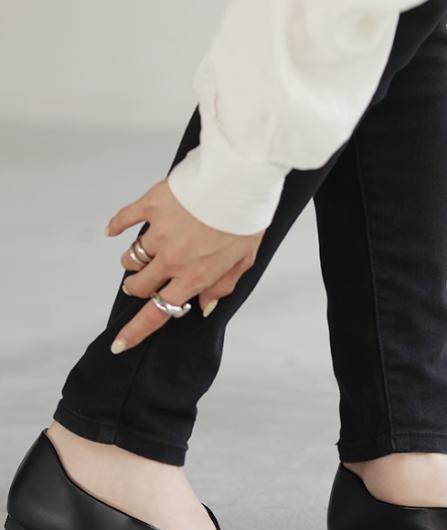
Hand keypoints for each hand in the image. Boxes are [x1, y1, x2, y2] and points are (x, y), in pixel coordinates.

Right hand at [106, 179, 263, 352]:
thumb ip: (222, 286)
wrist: (239, 180)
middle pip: (139, 287)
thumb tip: (204, 307)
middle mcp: (172, 260)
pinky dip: (116, 227)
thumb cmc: (246, 220)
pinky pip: (124, 220)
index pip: (159, 313)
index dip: (137, 332)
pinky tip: (112, 231)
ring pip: (131, 258)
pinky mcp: (151, 205)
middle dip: (139, 289)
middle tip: (145, 282)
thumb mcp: (244, 261)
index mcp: (195, 277)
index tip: (119, 344)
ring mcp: (158, 233)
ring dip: (133, 261)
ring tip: (146, 253)